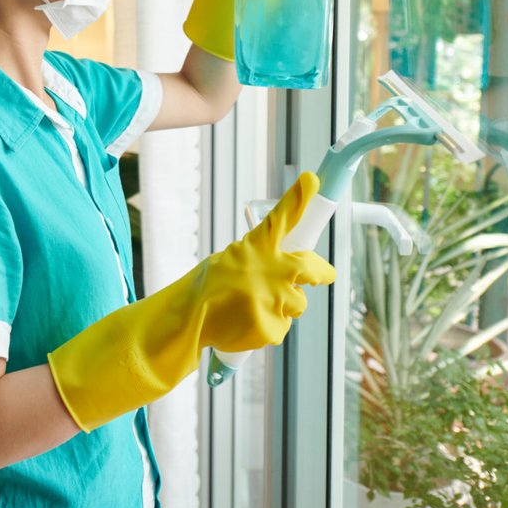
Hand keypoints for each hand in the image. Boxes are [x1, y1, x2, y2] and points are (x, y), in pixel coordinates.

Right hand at [197, 171, 336, 352]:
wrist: (188, 319)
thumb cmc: (208, 284)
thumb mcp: (232, 256)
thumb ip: (262, 253)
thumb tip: (288, 258)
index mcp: (257, 247)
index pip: (282, 217)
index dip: (300, 197)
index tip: (311, 181)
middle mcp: (271, 271)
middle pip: (314, 269)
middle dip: (319, 273)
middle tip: (318, 274)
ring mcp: (275, 301)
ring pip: (298, 302)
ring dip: (285, 303)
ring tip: (255, 304)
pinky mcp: (274, 327)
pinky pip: (284, 324)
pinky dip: (271, 323)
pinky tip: (249, 320)